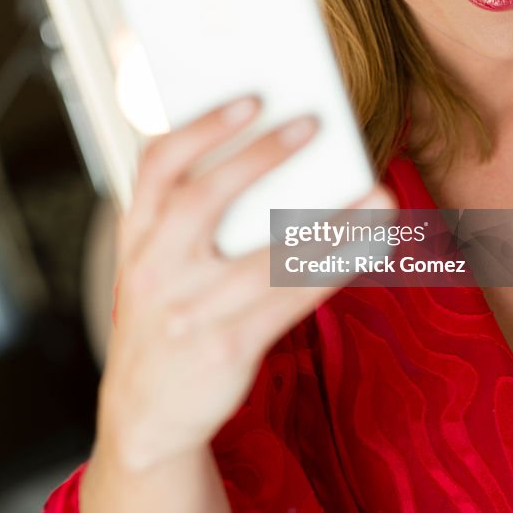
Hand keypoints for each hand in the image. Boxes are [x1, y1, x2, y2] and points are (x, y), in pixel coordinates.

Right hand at [97, 97, 392, 469]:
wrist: (145, 414)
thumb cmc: (167, 314)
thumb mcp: (158, 263)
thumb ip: (195, 216)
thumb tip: (282, 161)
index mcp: (137, 237)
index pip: (157, 166)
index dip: (201, 127)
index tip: (250, 98)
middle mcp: (154, 271)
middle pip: (201, 200)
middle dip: (258, 156)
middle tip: (312, 123)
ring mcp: (188, 313)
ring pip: (263, 259)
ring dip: (325, 222)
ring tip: (375, 192)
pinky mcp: (224, 349)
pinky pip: (288, 303)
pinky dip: (332, 270)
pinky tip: (367, 245)